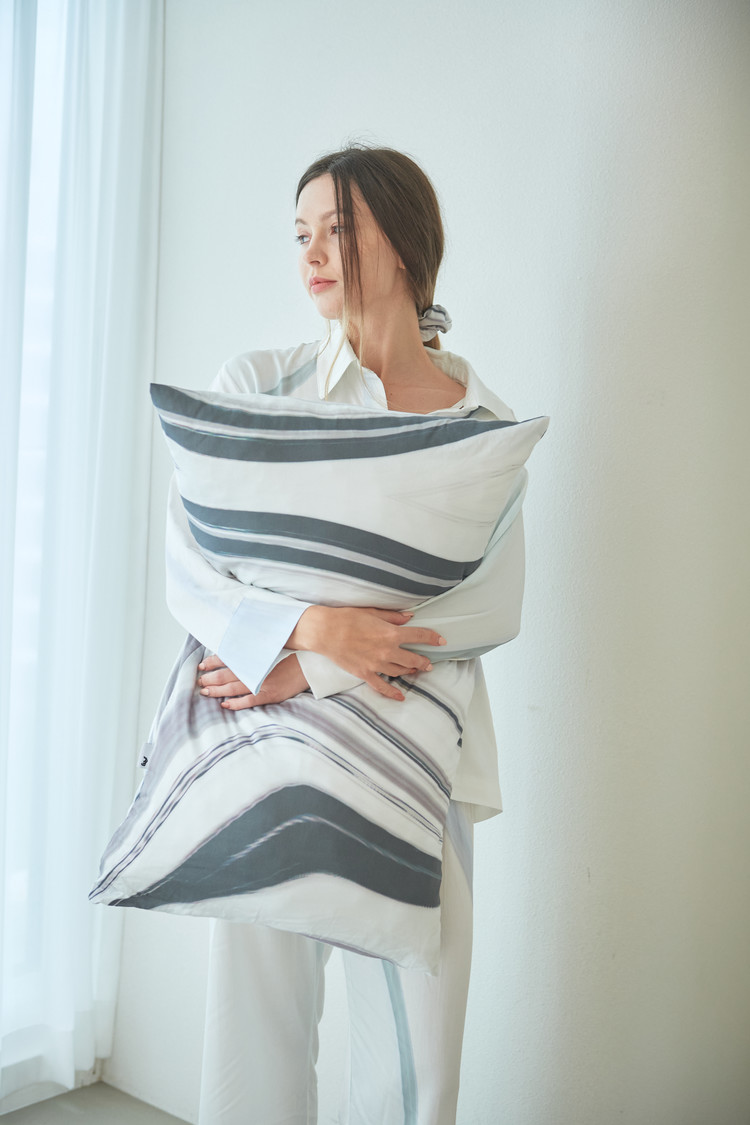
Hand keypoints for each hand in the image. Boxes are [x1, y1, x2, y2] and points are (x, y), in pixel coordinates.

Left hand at [197, 653, 309, 710]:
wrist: (313, 662)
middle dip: (210, 677)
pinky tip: (224, 704)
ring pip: (233, 688)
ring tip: (205, 691)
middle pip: (226, 674)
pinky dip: (235, 703)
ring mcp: (262, 683)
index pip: (228, 658)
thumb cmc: (294, 651)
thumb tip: (236, 646)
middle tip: (199, 680)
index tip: (202, 665)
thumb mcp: (272, 644)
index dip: (213, 662)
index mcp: (255, 655)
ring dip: (217, 690)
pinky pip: (249, 701)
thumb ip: (254, 646)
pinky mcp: (270, 694)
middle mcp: (256, 669)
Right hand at [287, 606, 445, 701]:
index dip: (432, 638)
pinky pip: (382, 687)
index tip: (441, 641)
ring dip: (410, 672)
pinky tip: (400, 697)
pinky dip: (392, 693)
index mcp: (391, 633)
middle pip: (413, 659)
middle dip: (424, 661)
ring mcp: (376, 664)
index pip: (419, 637)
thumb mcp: (373, 612)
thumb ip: (393, 617)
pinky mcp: (365, 673)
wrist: (325, 631)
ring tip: (415, 671)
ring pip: (400, 672)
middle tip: (429, 663)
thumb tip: (409, 617)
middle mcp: (387, 651)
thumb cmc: (347, 618)